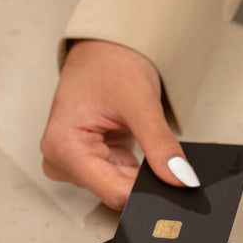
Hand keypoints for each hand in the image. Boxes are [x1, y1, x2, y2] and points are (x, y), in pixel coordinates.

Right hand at [40, 40, 198, 209]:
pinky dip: (139, 170)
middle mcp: (62, 160)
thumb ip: (160, 144)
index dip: (147, 191)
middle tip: (173, 161)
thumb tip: (180, 177)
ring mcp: (74, 162)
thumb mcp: (139, 102)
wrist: (102, 50)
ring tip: (155, 145)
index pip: (112, 191)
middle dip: (147, 181)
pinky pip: (119, 177)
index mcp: (63, 146)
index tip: (176, 184)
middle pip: (115, 191)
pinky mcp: (88, 161)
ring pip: (120, 187)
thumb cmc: (107, 64)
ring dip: (144, 174)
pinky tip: (148, 153)